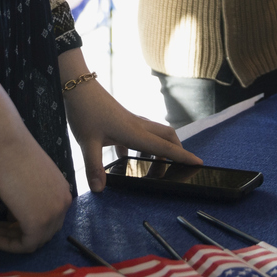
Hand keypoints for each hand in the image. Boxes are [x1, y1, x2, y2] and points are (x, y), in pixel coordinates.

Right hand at [0, 78, 73, 251]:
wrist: (9, 147)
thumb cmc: (15, 156)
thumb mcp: (30, 180)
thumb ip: (31, 198)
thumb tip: (16, 216)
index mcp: (64, 192)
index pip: (50, 219)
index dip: (26, 223)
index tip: (4, 221)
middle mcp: (63, 204)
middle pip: (43, 231)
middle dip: (16, 233)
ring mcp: (53, 215)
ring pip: (34, 239)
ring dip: (8, 239)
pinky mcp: (38, 223)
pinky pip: (26, 245)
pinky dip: (9, 245)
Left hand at [60, 67, 197, 190]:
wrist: (77, 86)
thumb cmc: (84, 111)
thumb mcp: (87, 143)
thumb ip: (94, 167)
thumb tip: (100, 190)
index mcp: (134, 132)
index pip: (165, 147)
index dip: (182, 156)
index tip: (199, 163)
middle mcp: (137, 125)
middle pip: (167, 136)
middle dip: (177, 151)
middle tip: (179, 166)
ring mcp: (130, 121)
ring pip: (155, 134)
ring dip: (161, 147)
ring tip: (156, 166)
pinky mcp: (121, 120)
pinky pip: (138, 134)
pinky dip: (140, 146)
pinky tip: (126, 157)